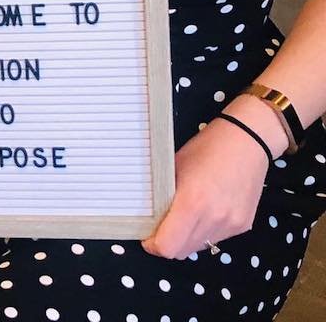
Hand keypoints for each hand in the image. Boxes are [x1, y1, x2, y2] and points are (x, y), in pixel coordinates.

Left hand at [142, 116, 269, 258]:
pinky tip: (203, 211)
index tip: (146, 236)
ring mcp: (231, 225)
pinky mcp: (243, 226)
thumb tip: (152, 215)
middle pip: (182, 251)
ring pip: (199, 247)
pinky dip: (204, 232)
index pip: (169, 246)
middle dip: (168, 243)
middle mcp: (214, 219)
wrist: (247, 141)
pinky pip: (216, 239)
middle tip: (160, 227)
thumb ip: (164, 194)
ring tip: (182, 215)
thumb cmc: (207, 147)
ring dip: (186, 238)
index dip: (153, 245)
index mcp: (192, 202)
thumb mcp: (175, 166)